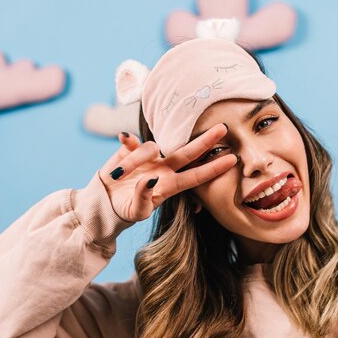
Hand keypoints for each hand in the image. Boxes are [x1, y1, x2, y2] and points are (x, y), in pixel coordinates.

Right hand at [98, 124, 236, 221]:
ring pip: (150, 148)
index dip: (214, 168)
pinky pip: (132, 140)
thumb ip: (144, 196)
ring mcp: (148, 157)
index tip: (233, 160)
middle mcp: (163, 168)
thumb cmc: (126, 209)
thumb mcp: (136, 210)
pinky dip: (128, 140)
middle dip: (205, 140)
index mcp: (170, 185)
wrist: (104, 201)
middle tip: (223, 127)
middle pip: (188, 152)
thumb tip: (152, 179)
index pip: (196, 175)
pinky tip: (123, 138)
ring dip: (135, 160)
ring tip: (119, 174)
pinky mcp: (130, 149)